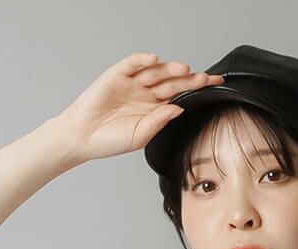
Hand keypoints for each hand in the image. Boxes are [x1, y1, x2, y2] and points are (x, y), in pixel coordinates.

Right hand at [52, 52, 224, 161]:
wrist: (83, 137)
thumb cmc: (109, 140)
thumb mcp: (141, 136)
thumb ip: (160, 121)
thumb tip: (179, 108)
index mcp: (154, 109)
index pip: (180, 95)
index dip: (196, 90)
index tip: (214, 87)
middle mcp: (145, 93)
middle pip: (172, 81)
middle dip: (190, 79)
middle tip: (206, 78)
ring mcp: (132, 83)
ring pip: (156, 71)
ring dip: (170, 68)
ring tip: (184, 70)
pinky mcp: (117, 75)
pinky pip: (133, 63)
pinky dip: (143, 60)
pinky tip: (154, 60)